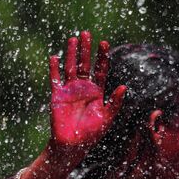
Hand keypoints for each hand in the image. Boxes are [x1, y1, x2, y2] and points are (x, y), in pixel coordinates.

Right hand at [49, 31, 125, 160]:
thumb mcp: (107, 117)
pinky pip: (55, 79)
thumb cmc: (92, 134)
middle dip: (87, 49)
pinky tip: (55, 56)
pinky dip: (54, 68)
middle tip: (88, 33)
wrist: (73, 145)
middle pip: (86, 64)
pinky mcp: (57, 95)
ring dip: (72, 53)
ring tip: (73, 38)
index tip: (104, 43)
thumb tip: (124, 86)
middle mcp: (84, 88)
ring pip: (71, 67)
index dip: (102, 57)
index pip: (101, 70)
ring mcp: (70, 90)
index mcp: (98, 91)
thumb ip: (114, 102)